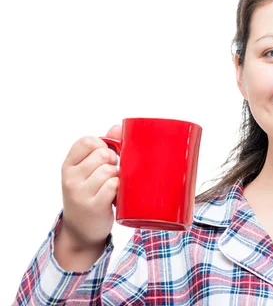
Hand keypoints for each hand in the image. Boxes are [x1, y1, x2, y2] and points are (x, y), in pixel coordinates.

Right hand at [59, 125, 120, 248]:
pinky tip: (115, 196)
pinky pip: (113, 185)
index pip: (87, 141)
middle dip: (113, 161)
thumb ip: (104, 146)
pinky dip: (119, 189)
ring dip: (117, 177)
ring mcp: (80, 193)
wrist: (82, 231)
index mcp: (69, 165)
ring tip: (112, 186)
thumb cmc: (90, 194)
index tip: (104, 158)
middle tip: (111, 174)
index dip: (103, 145)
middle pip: (103, 154)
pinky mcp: (93, 206)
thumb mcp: (89, 170)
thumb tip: (118, 126)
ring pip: (110, 170)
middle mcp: (70, 178)